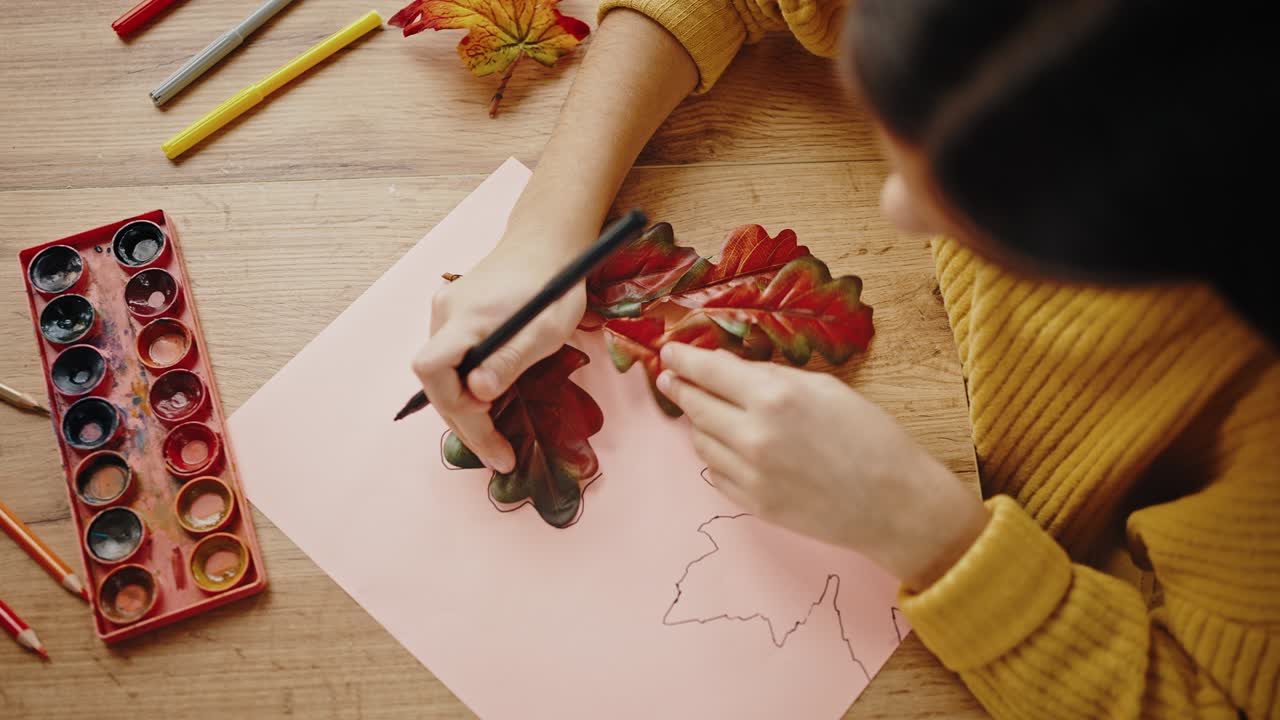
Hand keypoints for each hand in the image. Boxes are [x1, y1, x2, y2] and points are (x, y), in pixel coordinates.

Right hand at [412, 235, 585, 472]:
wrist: (546, 243)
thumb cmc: (553, 284)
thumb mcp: (546, 328)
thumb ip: (511, 360)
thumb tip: (479, 394)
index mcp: (466, 316)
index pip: (432, 368)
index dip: (456, 409)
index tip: (492, 437)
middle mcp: (445, 313)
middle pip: (435, 381)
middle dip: (465, 424)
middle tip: (499, 454)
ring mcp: (446, 312)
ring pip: (441, 375)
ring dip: (464, 410)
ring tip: (495, 439)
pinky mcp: (454, 316)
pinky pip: (449, 362)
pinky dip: (465, 389)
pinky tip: (489, 404)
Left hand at [655, 344, 988, 590]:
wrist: (894, 503)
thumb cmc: (870, 437)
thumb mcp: (825, 388)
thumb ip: (773, 376)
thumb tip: (731, 367)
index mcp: (774, 397)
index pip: (709, 370)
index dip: (684, 358)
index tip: (669, 351)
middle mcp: (753, 436)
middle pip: (695, 405)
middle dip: (680, 387)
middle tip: (670, 377)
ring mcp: (750, 475)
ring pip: (700, 440)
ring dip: (700, 422)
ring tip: (711, 412)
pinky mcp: (752, 504)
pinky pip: (715, 472)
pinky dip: (717, 456)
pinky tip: (731, 446)